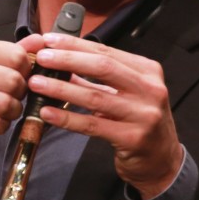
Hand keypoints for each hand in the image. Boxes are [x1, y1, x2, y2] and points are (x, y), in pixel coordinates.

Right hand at [0, 34, 45, 166]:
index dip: (26, 71)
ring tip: (5, 110)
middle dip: (20, 93)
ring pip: (6, 104)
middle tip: (13, 97)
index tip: (20, 78)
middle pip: (14, 81)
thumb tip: (40, 41)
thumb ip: (14, 51)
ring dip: (12, 112)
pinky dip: (1, 126)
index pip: (17, 56)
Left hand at [27, 33, 182, 199]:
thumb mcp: (126, 94)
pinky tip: (47, 113)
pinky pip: (93, 125)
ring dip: (61, 89)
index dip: (76, 45)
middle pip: (103, 67)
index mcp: (148, 71)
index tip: (50, 40)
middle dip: (68, 60)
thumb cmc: (139, 121)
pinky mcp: (133, 138)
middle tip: (41, 58)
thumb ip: (97, 79)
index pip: (106, 51)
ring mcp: (144, 114)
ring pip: (95, 96)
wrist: (162, 159)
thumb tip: (60, 62)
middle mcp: (150, 89)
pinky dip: (67, 118)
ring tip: (36, 84)